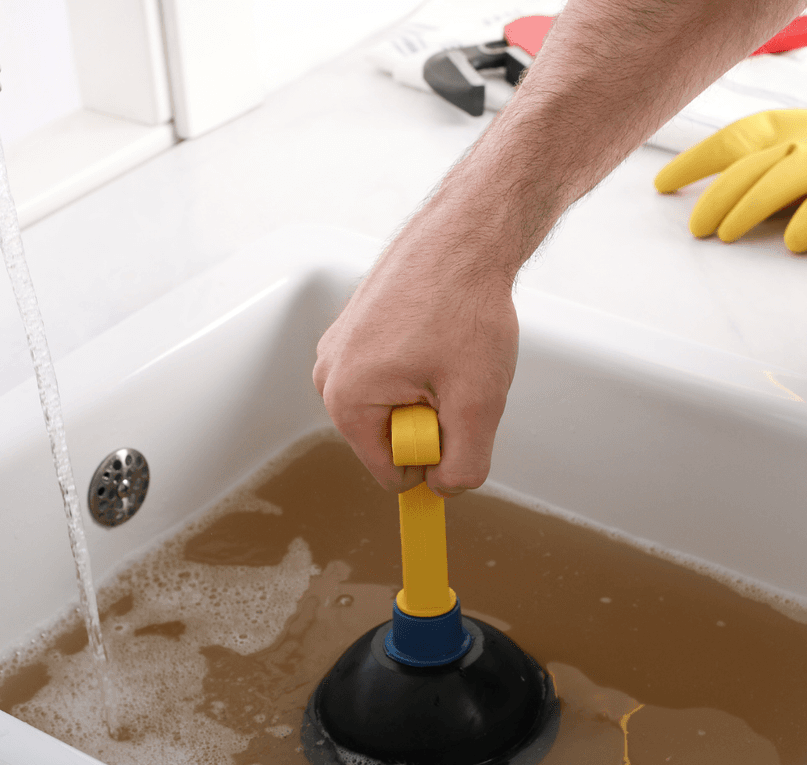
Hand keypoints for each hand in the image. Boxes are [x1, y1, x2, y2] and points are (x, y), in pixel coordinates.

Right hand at [314, 218, 518, 497]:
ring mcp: (338, 349)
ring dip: (429, 393)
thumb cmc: (464, 306)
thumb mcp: (478, 402)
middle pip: (389, 439)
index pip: (392, 474)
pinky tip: (440, 333)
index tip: (458, 418)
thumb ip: (464, 464)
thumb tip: (444, 488)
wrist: (465, 234)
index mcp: (346, 399)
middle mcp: (328, 375)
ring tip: (449, 352)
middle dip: (431, 421)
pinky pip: (391, 376)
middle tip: (456, 378)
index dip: (435, 457)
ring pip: (393, 406)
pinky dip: (422, 366)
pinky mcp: (355, 331)